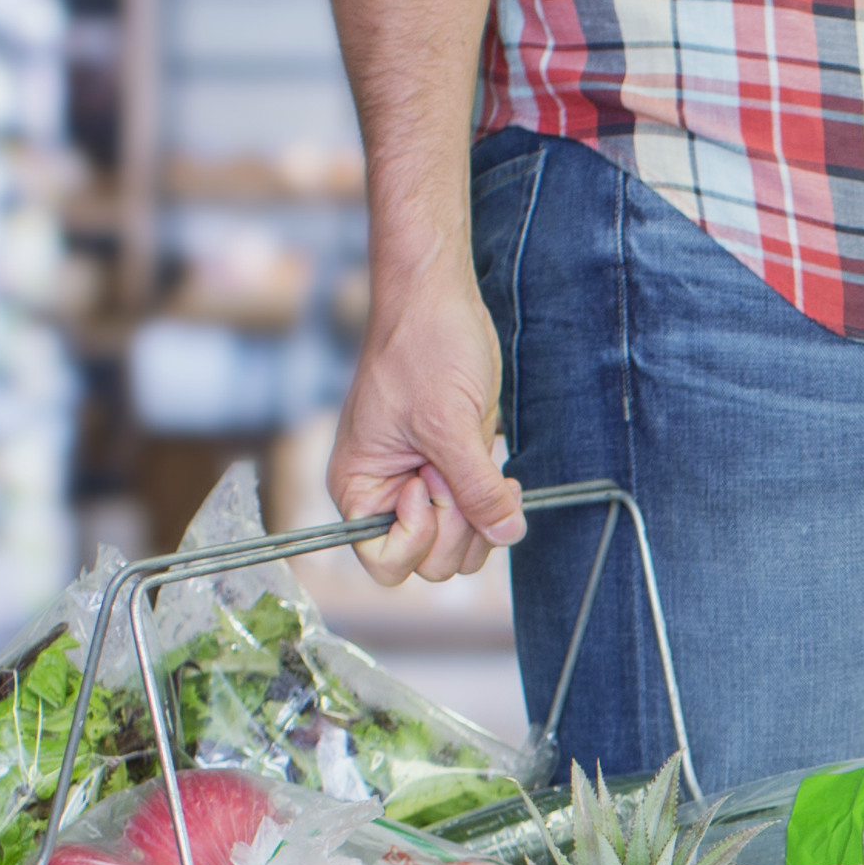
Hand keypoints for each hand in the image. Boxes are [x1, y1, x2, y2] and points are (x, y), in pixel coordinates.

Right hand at [329, 274, 526, 584]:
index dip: (419, 539)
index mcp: (359, 487)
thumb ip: (475, 488)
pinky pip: (479, 516)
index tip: (431, 484)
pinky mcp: (454, 471)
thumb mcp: (450, 423)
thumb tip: (503, 534)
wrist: (439, 302)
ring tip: (482, 463)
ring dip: (483, 517)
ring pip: (461, 545)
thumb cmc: (424, 348)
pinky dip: (496, 504)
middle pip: (431, 561)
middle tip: (458, 465)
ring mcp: (423, 485)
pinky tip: (502, 474)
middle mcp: (387, 494)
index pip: (387, 563)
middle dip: (458, 524)